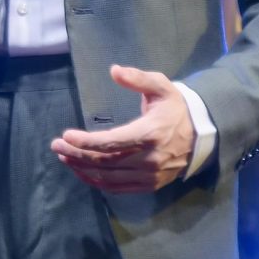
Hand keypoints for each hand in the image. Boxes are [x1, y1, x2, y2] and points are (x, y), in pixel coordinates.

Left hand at [49, 65, 194, 192]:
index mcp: (150, 134)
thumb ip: (138, 78)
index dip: (85, 142)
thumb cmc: (175, 108)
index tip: (66, 135)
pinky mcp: (149, 185)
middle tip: (56, 146)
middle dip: (76, 154)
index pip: (111, 143)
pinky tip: (82, 171)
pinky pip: (117, 188)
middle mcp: (149, 159)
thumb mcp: (161, 86)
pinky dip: (97, 182)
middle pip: (105, 162)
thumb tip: (114, 70)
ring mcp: (149, 176)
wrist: (202, 136)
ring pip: (108, 177)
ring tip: (64, 157)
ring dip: (82, 169)